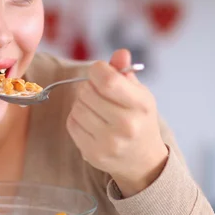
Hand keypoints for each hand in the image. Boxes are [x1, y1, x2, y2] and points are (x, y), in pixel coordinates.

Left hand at [67, 49, 167, 196]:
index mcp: (141, 106)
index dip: (97, 70)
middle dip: (89, 87)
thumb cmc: (138, 120)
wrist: (142, 161)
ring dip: (82, 104)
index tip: (99, 72)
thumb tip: (120, 53)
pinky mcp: (93, 154)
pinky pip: (72, 124)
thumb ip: (125, 72)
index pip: (107, 81)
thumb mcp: (140, 95)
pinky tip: (90, 123)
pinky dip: (77, 119)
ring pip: (77, 108)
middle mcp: (126, 126)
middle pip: (87, 92)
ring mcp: (109, 143)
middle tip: (99, 94)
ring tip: (96, 109)